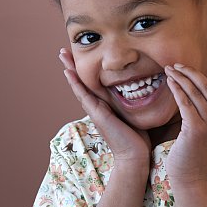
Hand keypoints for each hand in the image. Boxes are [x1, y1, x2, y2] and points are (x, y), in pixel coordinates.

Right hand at [59, 48, 150, 166]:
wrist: (134, 156)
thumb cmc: (137, 138)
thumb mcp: (134, 114)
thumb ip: (134, 103)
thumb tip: (144, 89)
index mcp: (105, 105)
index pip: (92, 83)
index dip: (84, 69)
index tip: (79, 55)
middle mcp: (97, 106)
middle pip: (81, 81)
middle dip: (72, 65)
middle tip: (63, 50)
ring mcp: (94, 110)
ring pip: (79, 86)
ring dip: (70, 69)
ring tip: (62, 54)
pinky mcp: (97, 114)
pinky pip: (84, 95)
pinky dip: (75, 83)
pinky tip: (69, 72)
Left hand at [164, 64, 206, 182]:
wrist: (189, 178)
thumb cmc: (190, 155)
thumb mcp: (204, 133)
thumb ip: (203, 116)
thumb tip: (193, 94)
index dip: (198, 77)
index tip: (184, 69)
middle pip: (206, 88)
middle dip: (190, 73)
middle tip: (175, 65)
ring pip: (195, 94)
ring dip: (181, 79)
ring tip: (169, 70)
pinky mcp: (197, 130)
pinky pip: (186, 104)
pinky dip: (177, 90)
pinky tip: (169, 83)